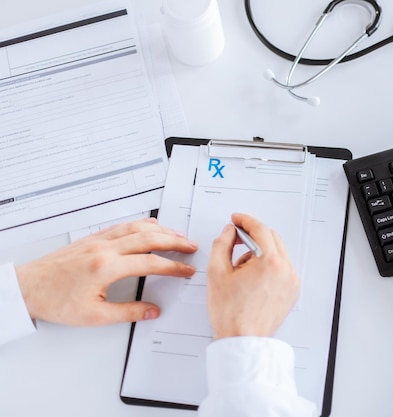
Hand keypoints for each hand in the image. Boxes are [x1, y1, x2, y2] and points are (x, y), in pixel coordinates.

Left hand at [15, 218, 197, 325]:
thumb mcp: (94, 315)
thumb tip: (151, 311)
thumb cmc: (54, 301)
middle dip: (174, 241)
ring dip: (161, 230)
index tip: (186, 271)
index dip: (173, 267)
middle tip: (191, 246)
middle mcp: (104, 249)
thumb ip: (128, 312)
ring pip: (137, 227)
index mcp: (106, 267)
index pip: (151, 263)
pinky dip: (141, 224)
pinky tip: (148, 226)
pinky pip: (122, 225)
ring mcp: (98, 240)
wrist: (27, 288)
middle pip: (149, 238)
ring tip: (177, 234)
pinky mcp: (92, 238)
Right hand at [207, 213, 299, 338]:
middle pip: (272, 238)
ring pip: (277, 252)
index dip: (246, 221)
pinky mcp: (292, 290)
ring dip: (260, 252)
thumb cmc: (231, 314)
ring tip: (241, 270)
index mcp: (270, 263)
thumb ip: (222, 244)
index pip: (260, 230)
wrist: (243, 340)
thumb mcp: (217, 272)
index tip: (237, 219)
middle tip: (235, 239)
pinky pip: (281, 267)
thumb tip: (229, 232)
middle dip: (253, 235)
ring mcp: (292, 281)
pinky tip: (252, 279)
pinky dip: (268, 265)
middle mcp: (286, 270)